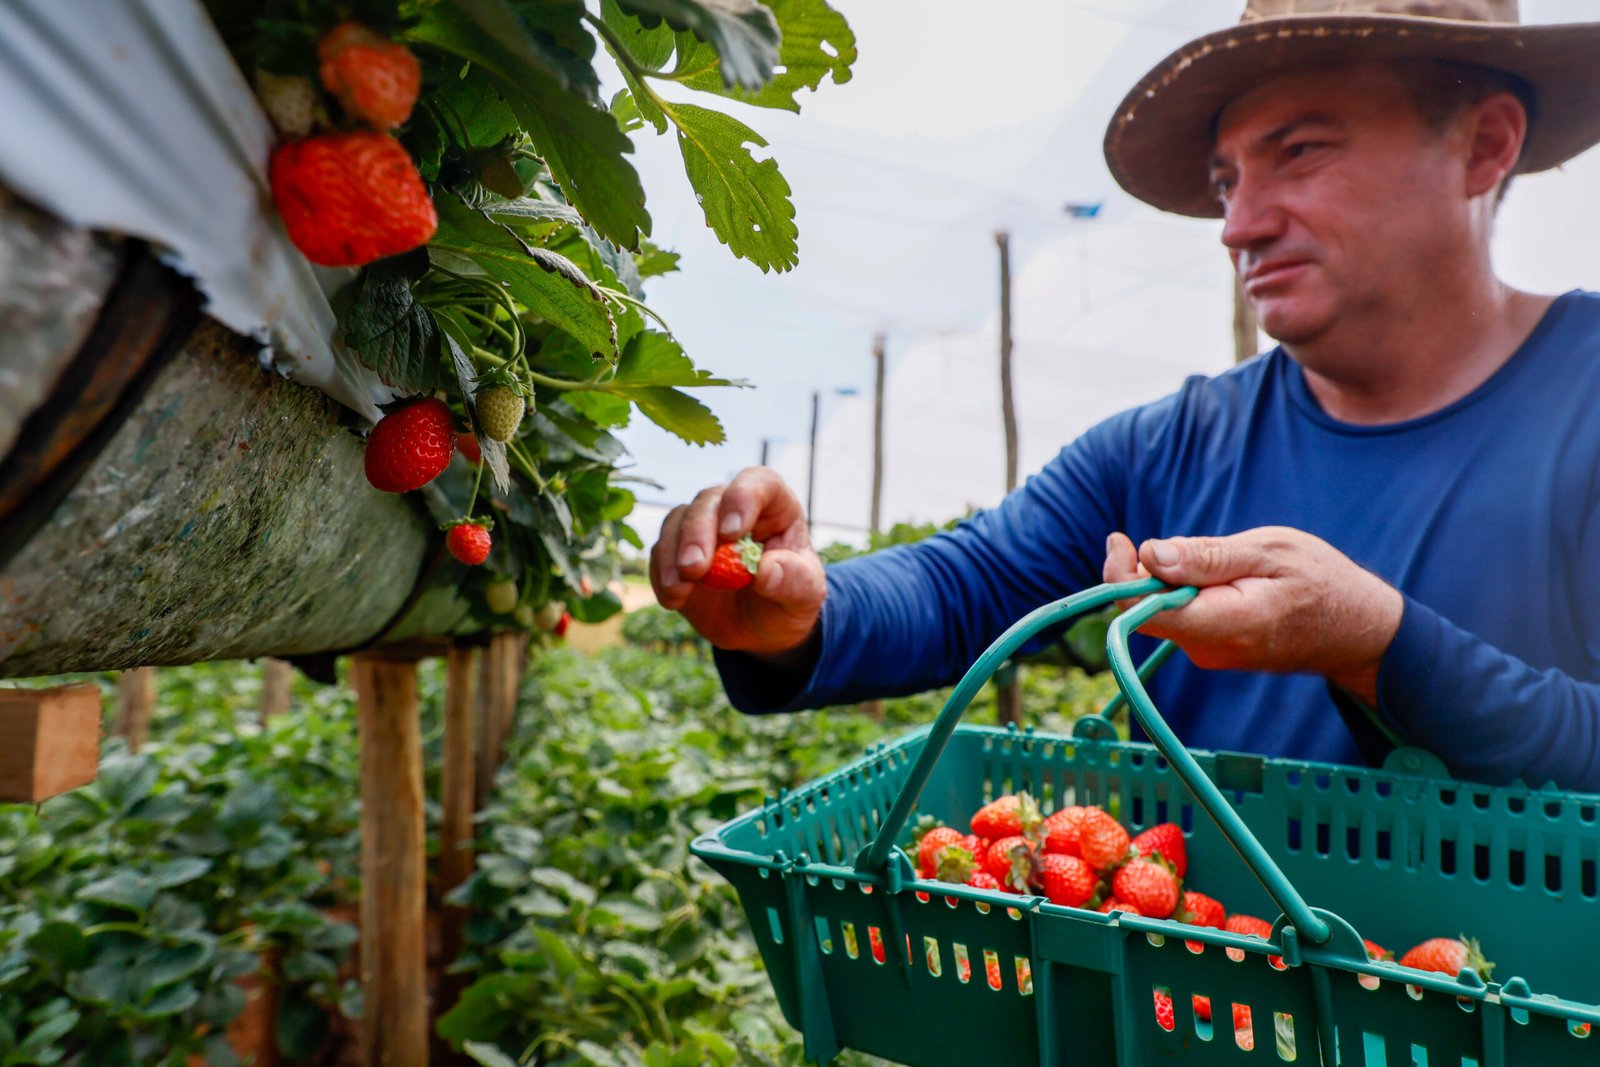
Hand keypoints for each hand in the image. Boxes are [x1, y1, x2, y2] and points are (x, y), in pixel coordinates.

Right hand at [649, 467, 825, 656]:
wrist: (764, 628)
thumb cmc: (791, 599)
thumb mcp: (805, 595)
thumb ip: (793, 581)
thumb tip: (765, 571)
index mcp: (774, 506)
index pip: (757, 482)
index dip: (742, 498)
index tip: (732, 532)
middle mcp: (733, 508)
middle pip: (708, 501)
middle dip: (697, 532)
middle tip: (695, 567)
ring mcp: (703, 528)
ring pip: (677, 520)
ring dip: (673, 553)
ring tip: (680, 588)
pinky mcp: (678, 553)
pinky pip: (661, 551)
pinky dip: (662, 574)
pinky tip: (674, 600)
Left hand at [1101, 526, 1402, 703]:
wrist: (1359, 631)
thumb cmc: (1322, 583)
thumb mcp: (1269, 552)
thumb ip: (1208, 557)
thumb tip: (1151, 555)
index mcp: (1222, 624)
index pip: (1143, 611)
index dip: (1120, 575)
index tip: (1121, 540)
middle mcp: (1208, 649)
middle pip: (1145, 611)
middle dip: (1143, 572)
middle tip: (1167, 542)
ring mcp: (1209, 654)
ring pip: (1162, 612)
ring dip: (1168, 580)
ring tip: (1213, 560)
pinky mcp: (1212, 650)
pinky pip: (1181, 617)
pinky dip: (1184, 591)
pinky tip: (1217, 577)